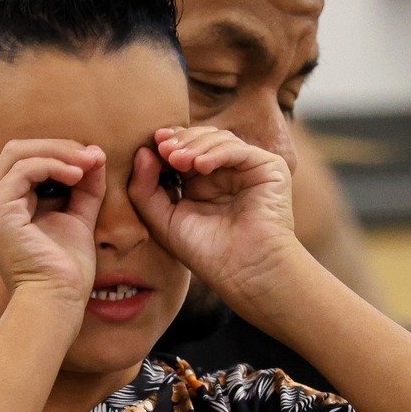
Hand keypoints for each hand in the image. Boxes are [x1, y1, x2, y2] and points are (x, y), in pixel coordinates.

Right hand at [0, 139, 104, 307]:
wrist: (57, 301)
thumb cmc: (66, 270)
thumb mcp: (78, 218)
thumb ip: (85, 187)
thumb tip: (96, 155)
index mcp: (3, 206)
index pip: (25, 160)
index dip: (59, 151)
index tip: (94, 158)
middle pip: (17, 150)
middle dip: (59, 146)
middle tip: (93, 155)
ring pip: (18, 153)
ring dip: (59, 152)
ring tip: (89, 163)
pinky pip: (23, 170)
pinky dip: (53, 165)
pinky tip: (77, 176)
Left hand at [130, 126, 298, 310]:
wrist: (246, 272)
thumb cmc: (207, 254)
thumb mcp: (164, 221)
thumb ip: (145, 190)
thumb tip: (142, 152)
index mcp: (200, 183)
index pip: (182, 150)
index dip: (167, 143)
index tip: (151, 143)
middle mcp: (224, 172)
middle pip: (200, 139)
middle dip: (180, 141)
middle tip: (164, 149)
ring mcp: (246, 169)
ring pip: (219, 139)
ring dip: (195, 145)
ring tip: (178, 160)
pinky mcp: (268, 168)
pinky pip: (239, 150)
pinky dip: (218, 152)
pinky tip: (200, 166)